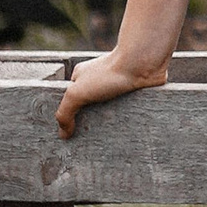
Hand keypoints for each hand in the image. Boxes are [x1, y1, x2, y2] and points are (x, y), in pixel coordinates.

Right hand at [54, 48, 170, 138]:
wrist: (143, 65)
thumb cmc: (109, 73)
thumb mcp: (77, 93)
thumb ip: (65, 113)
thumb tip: (63, 134)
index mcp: (83, 76)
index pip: (73, 99)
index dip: (71, 115)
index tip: (71, 133)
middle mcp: (100, 80)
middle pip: (92, 106)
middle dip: (92, 122)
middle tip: (90, 140)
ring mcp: (118, 86)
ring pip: (111, 110)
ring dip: (110, 123)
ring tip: (108, 140)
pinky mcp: (134, 93)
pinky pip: (128, 111)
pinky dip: (127, 120)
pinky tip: (125, 132)